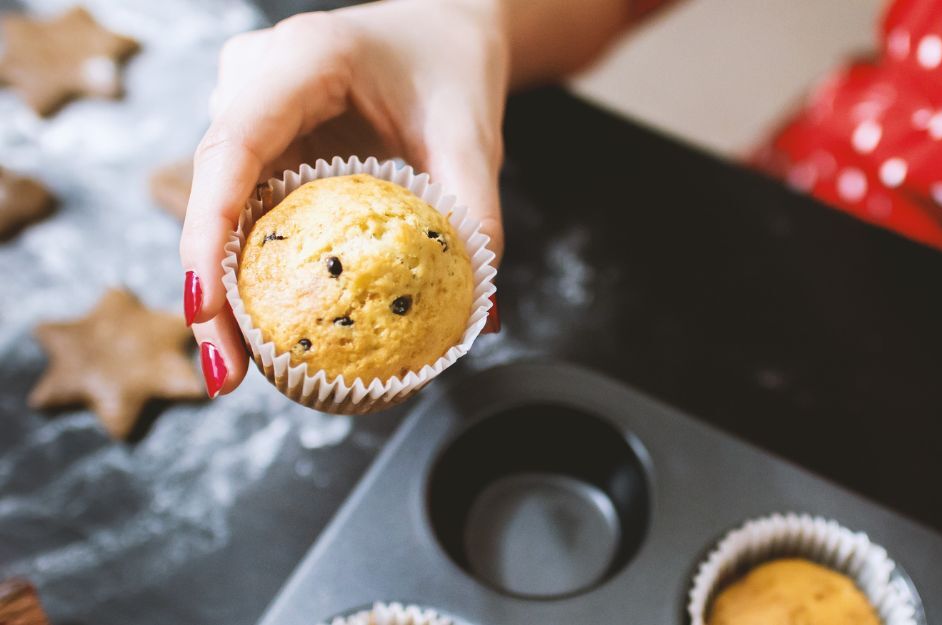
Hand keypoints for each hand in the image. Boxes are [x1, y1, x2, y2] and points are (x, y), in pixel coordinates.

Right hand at [179, 0, 508, 396]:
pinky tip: (266, 330)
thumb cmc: (453, 70)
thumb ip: (476, 214)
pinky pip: (245, 210)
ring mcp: (247, 109)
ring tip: (236, 370)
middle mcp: (254, 80)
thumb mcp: (472, 136)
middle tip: (224, 375)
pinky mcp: (258, 141)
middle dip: (208, 290)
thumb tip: (481, 320)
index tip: (205, 308)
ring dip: (225, 289)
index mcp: (301, 60)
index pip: (233, 148)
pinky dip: (252, 269)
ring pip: (219, 207)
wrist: (443, 31)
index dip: (208, 232)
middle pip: (212, 192)